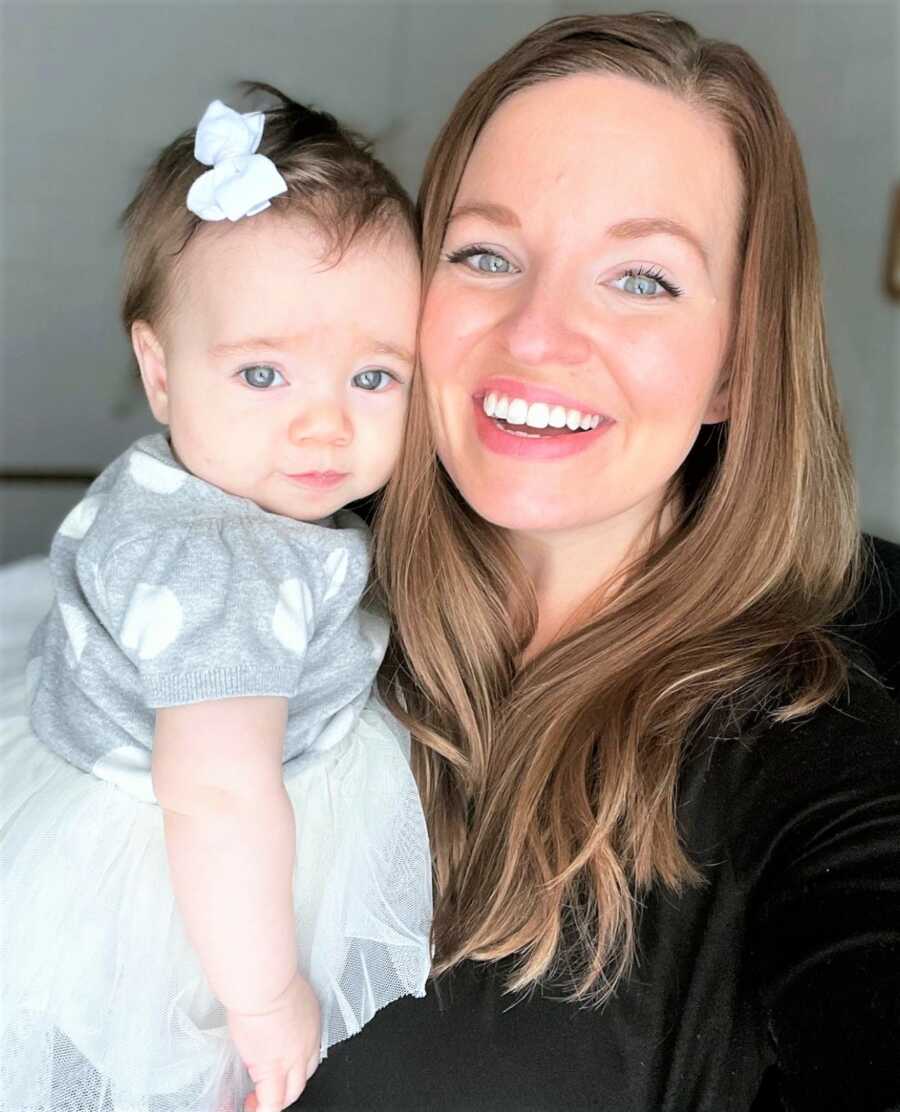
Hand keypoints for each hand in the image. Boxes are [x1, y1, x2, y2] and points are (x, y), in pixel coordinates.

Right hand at [228, 972, 321, 1111]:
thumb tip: (267, 1007)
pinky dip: (262, 1109)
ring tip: (257, 1102)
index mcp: (310, 1020)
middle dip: (289, 1085)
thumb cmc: (268, 975)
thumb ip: (281, 1004)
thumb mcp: (284, 989)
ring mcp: (292, 1059)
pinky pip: (271, 1103)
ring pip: (291, 1093)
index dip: (297, 1064)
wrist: (264, 982)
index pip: (310, 1052)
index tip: (284, 1066)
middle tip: (272, 1087)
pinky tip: (251, 1106)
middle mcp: (307, 1042)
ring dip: (277, 1100)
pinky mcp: (272, 1069)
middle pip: (304, 1075)